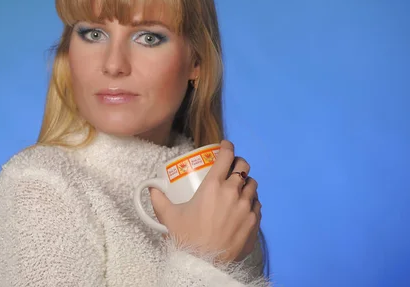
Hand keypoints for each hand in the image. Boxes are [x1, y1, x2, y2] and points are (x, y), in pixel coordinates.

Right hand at [150, 140, 261, 262]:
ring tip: (239, 187)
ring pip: (253, 185)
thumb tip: (151, 188)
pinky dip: (252, 201)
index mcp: (213, 185)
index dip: (227, 147)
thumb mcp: (169, 216)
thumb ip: (159, 199)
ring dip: (246, 182)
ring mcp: (246, 207)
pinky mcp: (255, 222)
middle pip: (243, 167)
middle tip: (232, 166)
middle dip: (238, 163)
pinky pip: (257, 204)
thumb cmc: (187, 236)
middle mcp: (233, 192)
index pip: (226, 156)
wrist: (205, 263)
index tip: (224, 146)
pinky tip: (245, 206)